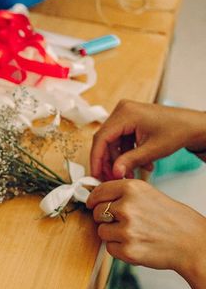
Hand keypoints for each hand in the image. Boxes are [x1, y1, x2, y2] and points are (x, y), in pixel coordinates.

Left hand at [86, 179, 205, 278]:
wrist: (194, 244)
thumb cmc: (175, 220)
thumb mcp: (150, 195)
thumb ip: (125, 195)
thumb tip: (98, 198)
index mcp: (132, 189)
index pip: (100, 191)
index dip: (94, 199)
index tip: (92, 203)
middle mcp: (127, 207)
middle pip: (98, 212)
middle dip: (106, 218)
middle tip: (124, 223)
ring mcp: (126, 229)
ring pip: (101, 231)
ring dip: (112, 235)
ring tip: (134, 234)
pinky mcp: (127, 249)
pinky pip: (109, 248)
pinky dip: (119, 249)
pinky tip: (136, 244)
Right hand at [90, 100, 205, 179]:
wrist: (193, 126)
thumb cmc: (178, 131)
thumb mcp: (152, 150)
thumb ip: (129, 161)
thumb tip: (114, 173)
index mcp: (125, 113)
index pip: (101, 138)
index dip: (97, 158)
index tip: (95, 174)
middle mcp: (122, 110)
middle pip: (105, 140)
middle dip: (108, 161)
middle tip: (110, 178)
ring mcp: (126, 114)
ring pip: (113, 142)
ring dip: (119, 160)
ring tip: (128, 175)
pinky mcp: (130, 120)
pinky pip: (121, 140)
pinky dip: (127, 154)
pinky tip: (137, 165)